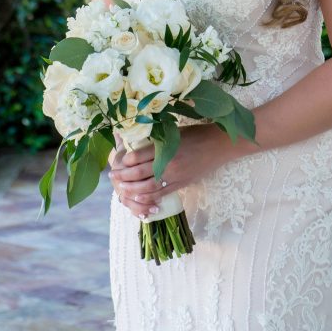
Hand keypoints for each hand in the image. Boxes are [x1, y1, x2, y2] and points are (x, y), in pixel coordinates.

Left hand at [109, 123, 228, 218]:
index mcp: (165, 146)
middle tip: (113, 176)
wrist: (219, 144)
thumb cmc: (197, 134)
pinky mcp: (182, 184)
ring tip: (121, 188)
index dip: (126, 162)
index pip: (138, 156)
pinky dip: (148, 197)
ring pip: (148, 186)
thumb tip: (138, 147)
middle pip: (139, 173)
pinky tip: (138, 197)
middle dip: (123, 176)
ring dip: (132, 189)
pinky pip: (162, 193)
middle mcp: (168, 162)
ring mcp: (175, 175)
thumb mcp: (174, 133)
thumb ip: (158, 142)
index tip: (118, 162)